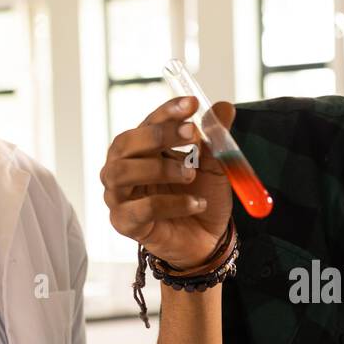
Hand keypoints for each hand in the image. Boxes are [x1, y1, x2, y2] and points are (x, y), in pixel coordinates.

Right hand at [101, 96, 235, 268]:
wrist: (208, 240)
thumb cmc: (202, 197)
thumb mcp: (215, 165)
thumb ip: (216, 137)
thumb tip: (224, 106)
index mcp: (142, 149)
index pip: (147, 123)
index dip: (167, 112)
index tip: (191, 104)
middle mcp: (123, 168)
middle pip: (125, 143)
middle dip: (158, 135)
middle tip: (192, 134)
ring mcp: (119, 196)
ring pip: (122, 173)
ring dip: (159, 168)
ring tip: (190, 174)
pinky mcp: (125, 223)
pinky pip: (141, 209)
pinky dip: (171, 203)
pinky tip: (196, 204)